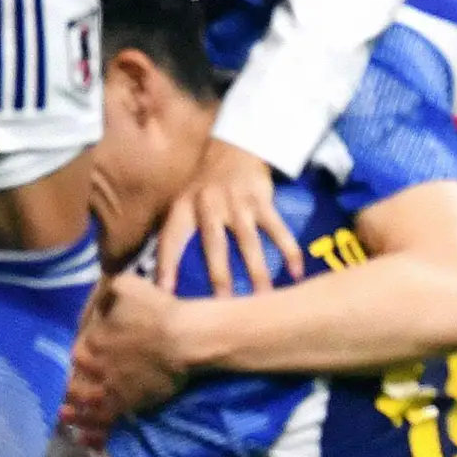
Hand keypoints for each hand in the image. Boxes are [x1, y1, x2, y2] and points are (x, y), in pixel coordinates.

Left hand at [57, 271, 188, 441]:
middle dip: (71, 386)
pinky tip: (86, 436)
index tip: (79, 364)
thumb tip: (98, 299)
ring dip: (74, 411)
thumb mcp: (127, 286)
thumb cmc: (159, 310)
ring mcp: (110, 388)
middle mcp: (95, 367)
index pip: (77, 353)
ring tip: (66, 416)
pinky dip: (92, 429)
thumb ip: (106, 292)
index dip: (78, 360)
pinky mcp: (127, 405)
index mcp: (91, 340)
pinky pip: (104, 421)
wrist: (185, 339)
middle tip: (69, 392)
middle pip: (77, 380)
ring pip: (85, 404)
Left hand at [146, 140, 302, 296]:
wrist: (233, 147)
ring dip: (256, 272)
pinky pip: (277, 228)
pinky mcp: (262, 199)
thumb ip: (174, 236)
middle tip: (224, 309)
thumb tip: (160, 281)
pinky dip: (289, 250)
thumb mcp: (182, 202)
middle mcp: (209, 204)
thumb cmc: (203, 187)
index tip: (165, 293)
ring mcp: (237, 202)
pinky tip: (296, 272)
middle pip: (215, 246)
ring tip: (263, 300)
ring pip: (248, 242)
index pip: (172, 239)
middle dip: (219, 278)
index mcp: (183, 207)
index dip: (167, 265)